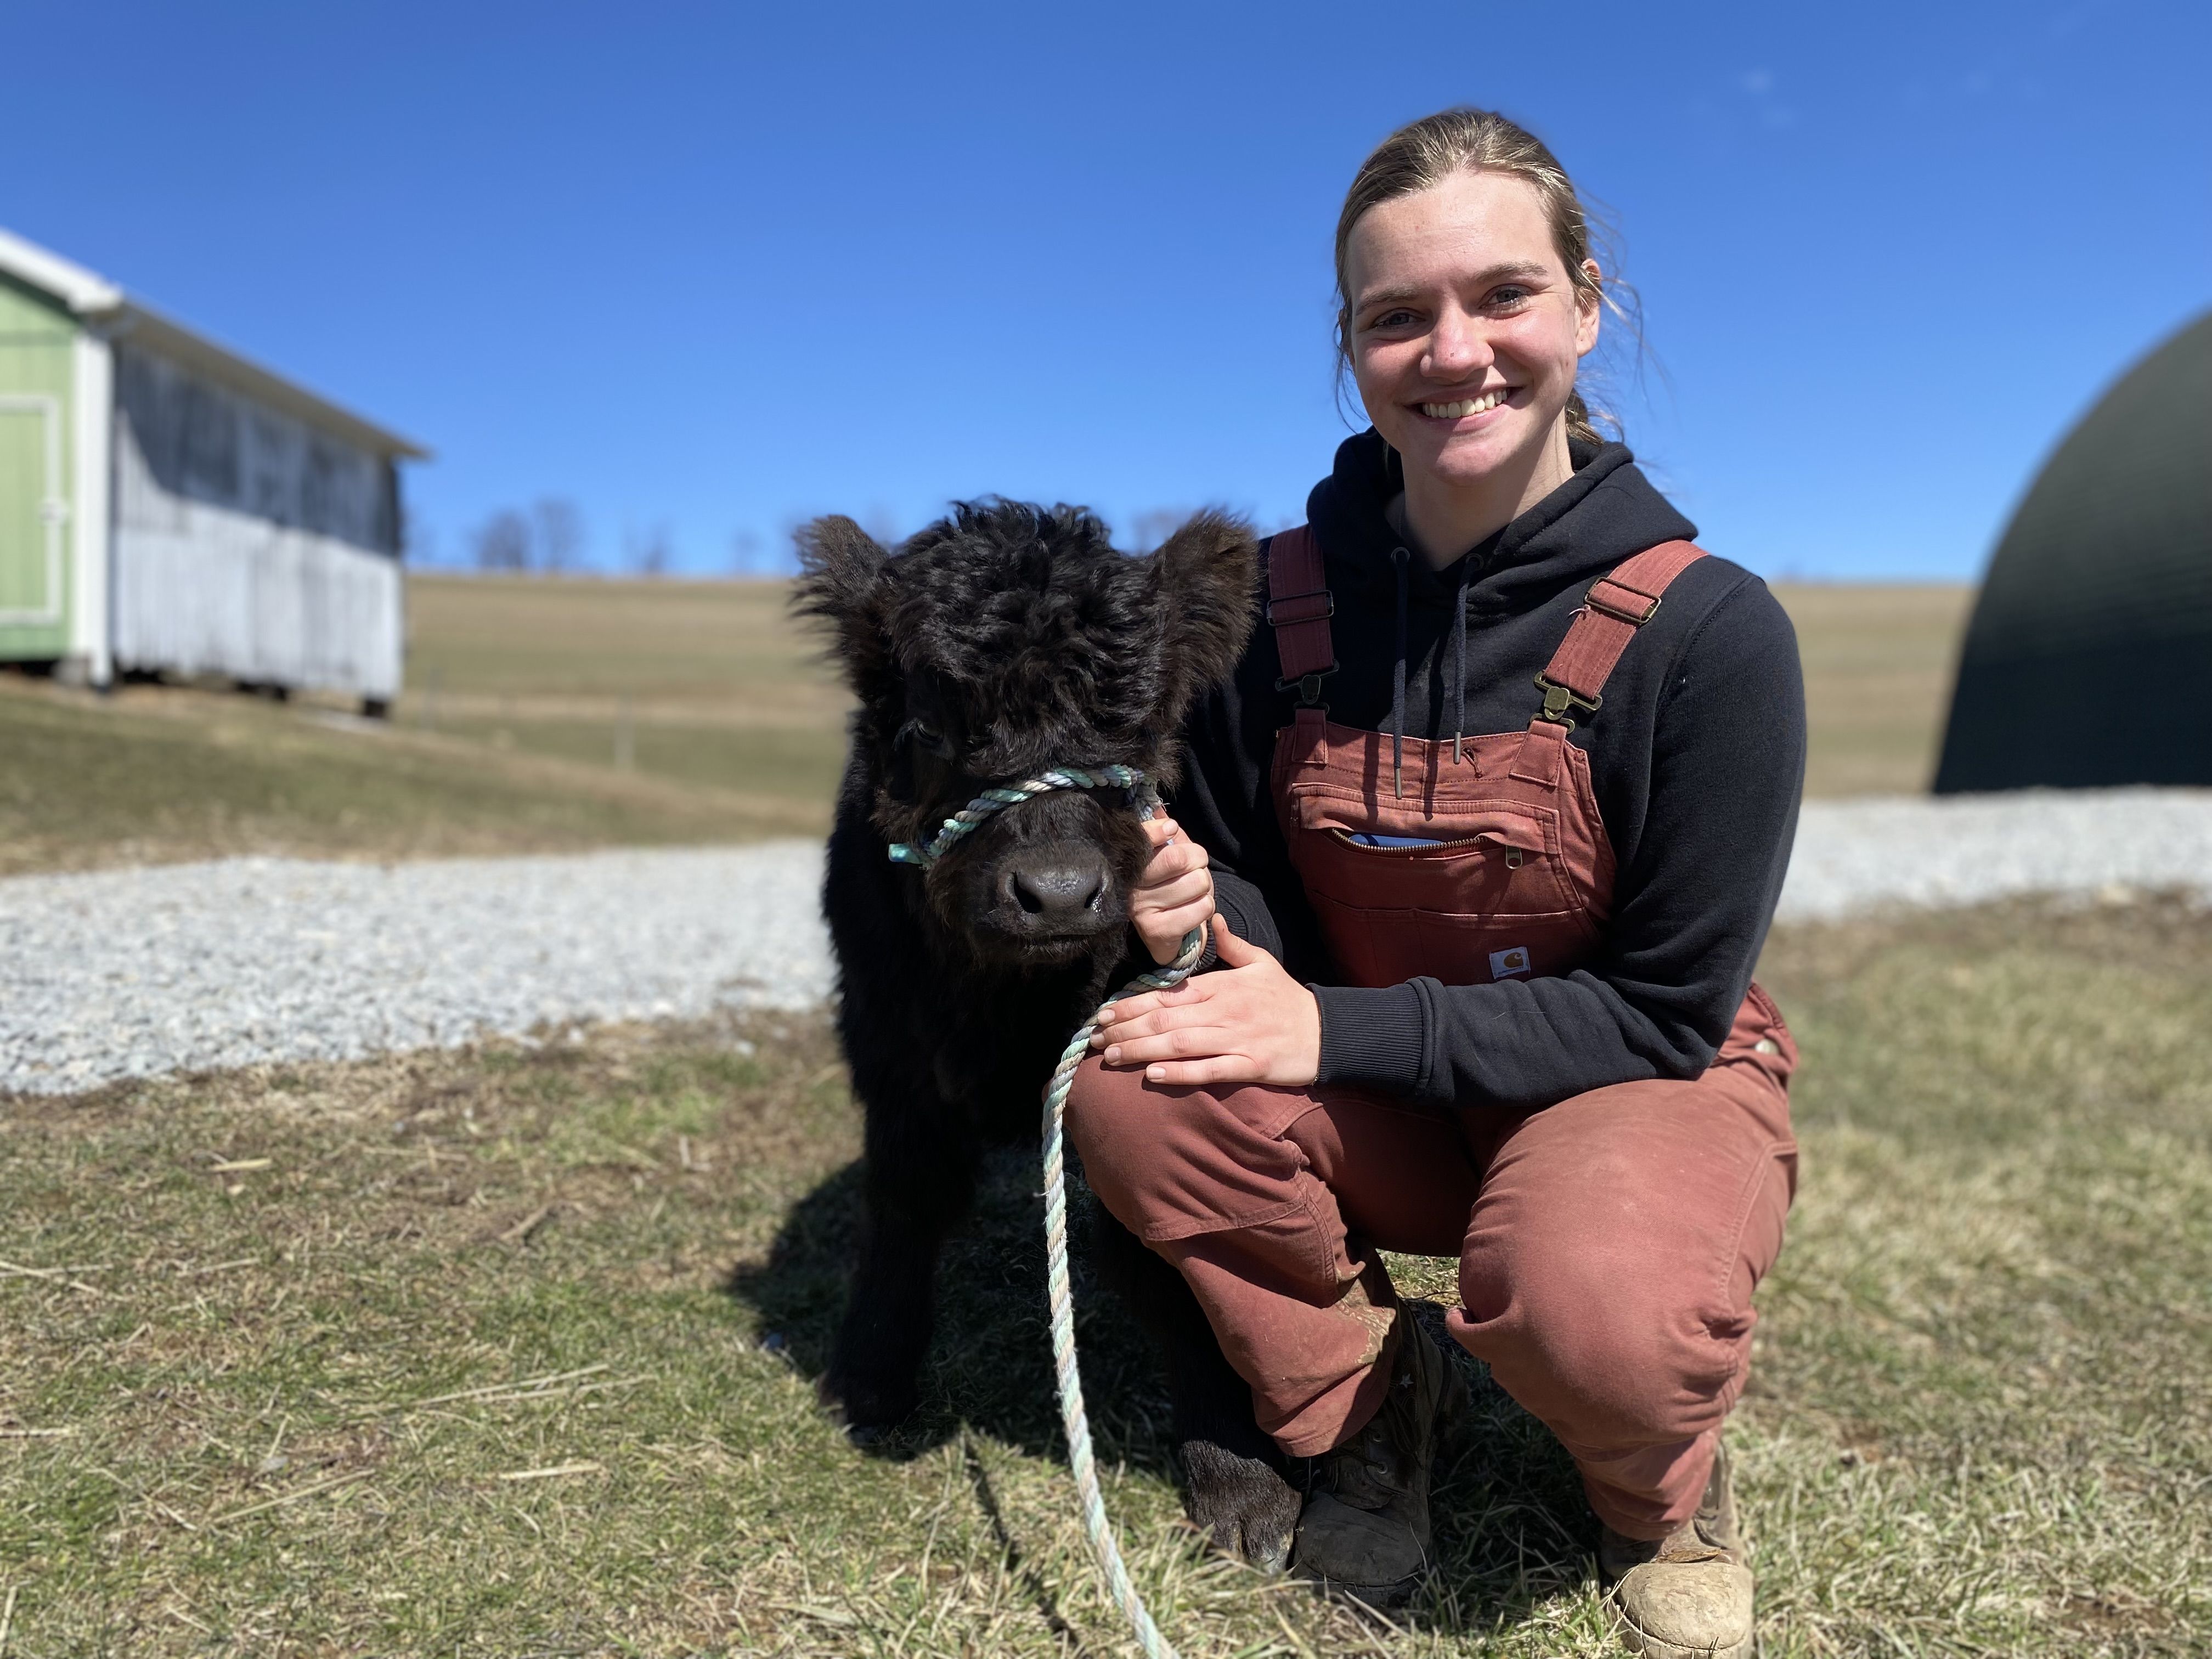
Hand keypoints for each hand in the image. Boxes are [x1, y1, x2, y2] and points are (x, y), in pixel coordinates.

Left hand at [1092, 917, 1320, 1087]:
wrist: (1328, 1031)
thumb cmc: (1289, 999)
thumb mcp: (1263, 962)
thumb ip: (1233, 944)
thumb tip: (1212, 918)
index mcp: (1222, 987)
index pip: (1168, 995)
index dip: (1132, 1004)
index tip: (1104, 1013)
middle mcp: (1223, 1012)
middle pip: (1165, 1020)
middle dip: (1126, 1030)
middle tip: (1094, 1039)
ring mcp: (1235, 1039)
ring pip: (1180, 1044)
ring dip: (1142, 1051)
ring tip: (1112, 1058)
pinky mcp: (1249, 1066)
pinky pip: (1210, 1070)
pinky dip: (1181, 1073)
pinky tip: (1154, 1076)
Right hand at [1128, 815, 1214, 965]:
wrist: (1168, 937)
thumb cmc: (1170, 887)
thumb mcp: (1167, 855)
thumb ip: (1164, 832)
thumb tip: (1158, 808)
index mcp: (1127, 862)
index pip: (1140, 837)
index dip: (1159, 830)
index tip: (1171, 829)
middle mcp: (1128, 885)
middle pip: (1178, 858)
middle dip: (1197, 863)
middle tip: (1192, 872)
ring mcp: (1139, 909)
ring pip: (1197, 883)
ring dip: (1204, 889)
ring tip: (1191, 895)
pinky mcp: (1156, 931)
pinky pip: (1202, 907)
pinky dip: (1205, 908)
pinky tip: (1191, 912)